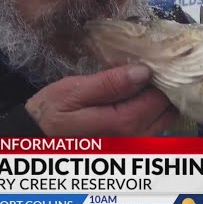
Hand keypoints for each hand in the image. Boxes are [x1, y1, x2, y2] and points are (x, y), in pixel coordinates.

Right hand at [24, 64, 178, 136]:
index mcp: (123, 122)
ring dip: (163, 98)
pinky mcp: (129, 145)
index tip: (161, 57)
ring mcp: (133, 145)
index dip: (164, 76)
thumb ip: (110, 84)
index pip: (160, 97)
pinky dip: (156, 110)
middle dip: (167, 87)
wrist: (35, 139)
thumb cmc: (51, 113)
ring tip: (152, 76)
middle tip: (159, 64)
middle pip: (167, 110)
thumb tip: (143, 71)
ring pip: (164, 119)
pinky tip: (144, 93)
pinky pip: (154, 127)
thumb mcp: (74, 92)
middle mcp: (134, 137)